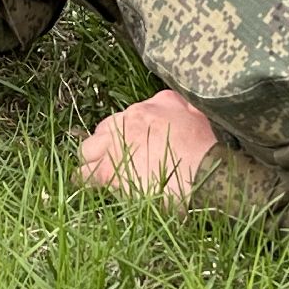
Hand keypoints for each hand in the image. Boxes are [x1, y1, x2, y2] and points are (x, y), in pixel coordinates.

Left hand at [78, 89, 218, 209]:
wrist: (201, 173)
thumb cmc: (204, 149)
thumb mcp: (196, 115)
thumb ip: (180, 106)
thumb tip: (176, 105)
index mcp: (145, 108)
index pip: (125, 117)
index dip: (127, 132)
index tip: (135, 144)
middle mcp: (125, 122)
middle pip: (104, 129)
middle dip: (108, 142)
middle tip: (118, 158)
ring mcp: (113, 146)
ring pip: (88, 149)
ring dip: (93, 158)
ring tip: (98, 170)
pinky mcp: (108, 171)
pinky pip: (84, 174)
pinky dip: (83, 179)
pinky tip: (86, 183)